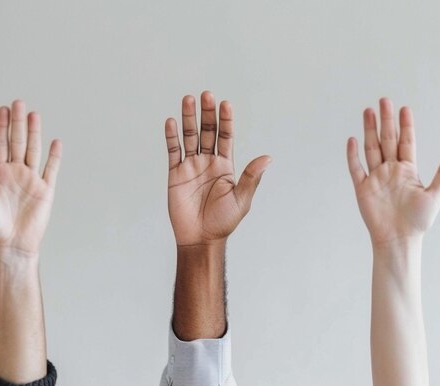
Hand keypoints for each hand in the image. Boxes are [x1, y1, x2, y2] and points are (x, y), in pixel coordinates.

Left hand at [0, 100, 61, 253]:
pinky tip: (55, 142)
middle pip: (18, 142)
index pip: (0, 144)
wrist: (12, 245)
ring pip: (34, 150)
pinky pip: (51, 169)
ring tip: (34, 114)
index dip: (2, 127)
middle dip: (18, 122)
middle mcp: (16, 173)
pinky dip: (54, 156)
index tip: (3, 109)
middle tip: (18, 102)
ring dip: (35, 132)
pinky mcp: (46, 190)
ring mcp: (32, 180)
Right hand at [165, 91, 270, 246]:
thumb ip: (251, 177)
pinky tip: (172, 122)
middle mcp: (208, 162)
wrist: (200, 238)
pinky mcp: (175, 174)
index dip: (226, 120)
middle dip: (207, 113)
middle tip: (206, 94)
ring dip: (188, 119)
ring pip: (189, 137)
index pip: (226, 136)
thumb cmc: (223, 222)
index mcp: (225, 165)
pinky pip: (173, 151)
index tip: (225, 104)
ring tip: (188, 99)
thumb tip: (268, 158)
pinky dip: (171, 137)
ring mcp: (191, 166)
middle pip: (207, 131)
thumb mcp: (241, 199)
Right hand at [346, 98, 439, 245]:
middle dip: (385, 120)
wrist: (398, 239)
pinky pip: (356, 168)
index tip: (404, 108)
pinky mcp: (363, 188)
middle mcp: (390, 170)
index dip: (405, 125)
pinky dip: (353, 155)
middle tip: (384, 101)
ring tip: (368, 112)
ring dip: (369, 131)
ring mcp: (376, 178)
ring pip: (371, 149)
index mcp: (407, 170)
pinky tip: (353, 140)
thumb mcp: (435, 195)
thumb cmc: (417, 222)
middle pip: (387, 140)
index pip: (406, 142)